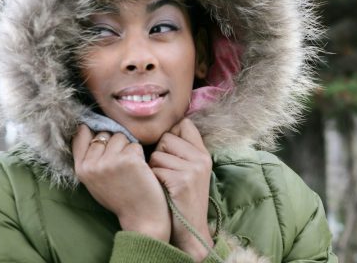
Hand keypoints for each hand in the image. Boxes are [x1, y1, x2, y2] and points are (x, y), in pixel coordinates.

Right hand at [72, 125, 170, 241]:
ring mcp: (110, 161)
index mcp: (81, 170)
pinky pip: (135, 145)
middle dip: (115, 143)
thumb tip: (84, 127)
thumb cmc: (120, 197)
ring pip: (121, 137)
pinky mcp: (128, 160)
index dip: (91, 130)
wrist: (140, 216)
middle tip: (121, 164)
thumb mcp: (94, 180)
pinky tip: (140, 170)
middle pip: (104, 134)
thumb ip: (89, 158)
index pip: (80, 136)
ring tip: (130, 168)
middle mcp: (92, 165)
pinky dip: (140, 155)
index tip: (101, 135)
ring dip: (128, 148)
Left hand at [149, 118, 213, 260]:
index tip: (167, 151)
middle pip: (166, 138)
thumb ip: (182, 151)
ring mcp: (193, 169)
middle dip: (158, 153)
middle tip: (165, 173)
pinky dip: (152, 180)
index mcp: (204, 153)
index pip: (184, 124)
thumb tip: (162, 130)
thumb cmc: (182, 200)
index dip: (170, 134)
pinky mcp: (182, 181)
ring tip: (163, 184)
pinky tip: (161, 191)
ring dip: (153, 169)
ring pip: (157, 154)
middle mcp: (201, 158)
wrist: (191, 231)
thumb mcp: (191, 172)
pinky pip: (155, 169)